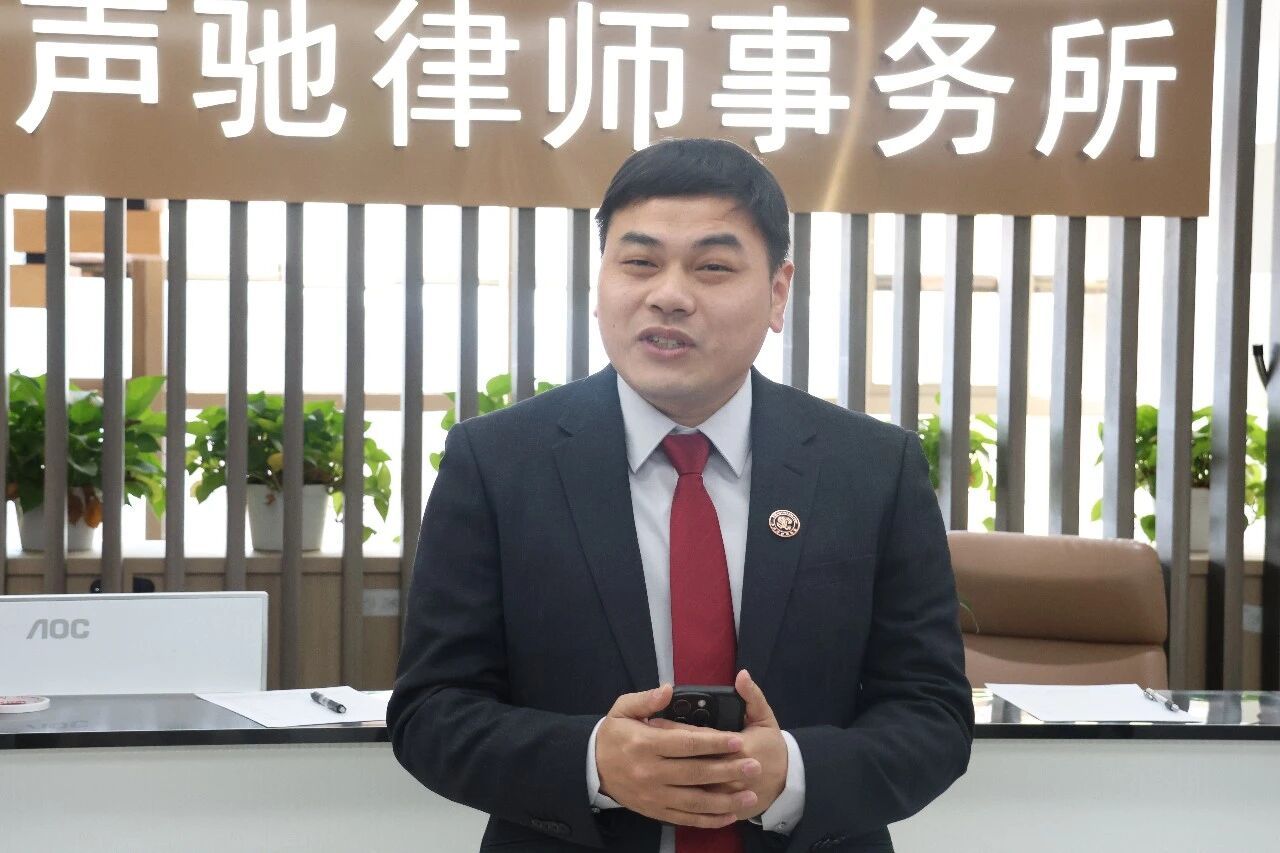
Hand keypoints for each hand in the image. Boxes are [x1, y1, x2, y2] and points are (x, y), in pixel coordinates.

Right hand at [596, 683, 763, 827]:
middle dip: (728, 771)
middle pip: (696, 774)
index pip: (686, 744)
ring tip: (750, 795)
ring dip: (725, 800)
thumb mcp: (622, 709)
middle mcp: (651, 772)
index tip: (737, 740)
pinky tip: (729, 815)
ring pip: (695, 801)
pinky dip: (709, 819)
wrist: (592, 768)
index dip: (714, 743)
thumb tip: (668, 690)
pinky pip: (686, 818)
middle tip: (754, 766)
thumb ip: (646, 699)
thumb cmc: (613, 735)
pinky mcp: (655, 810)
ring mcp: (654, 795)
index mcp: (645, 744)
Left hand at [649, 670, 787, 819]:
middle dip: (665, 750)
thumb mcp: (765, 717)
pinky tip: (664, 784)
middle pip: (689, 761)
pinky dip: (678, 793)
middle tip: (644, 738)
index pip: (699, 738)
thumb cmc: (771, 746)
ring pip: (688, 784)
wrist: (783, 782)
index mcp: (739, 748)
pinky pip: (695, 805)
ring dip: (667, 772)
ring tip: (649, 759)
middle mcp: (728, 774)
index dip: (674, 729)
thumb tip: (741, 675)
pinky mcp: (720, 809)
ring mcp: (724, 795)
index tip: (653, 721)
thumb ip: (752, 696)